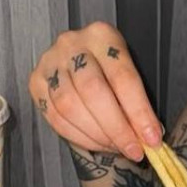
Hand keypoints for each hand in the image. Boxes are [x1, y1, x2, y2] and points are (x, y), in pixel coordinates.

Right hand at [28, 23, 160, 160]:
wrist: (79, 57)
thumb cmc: (110, 68)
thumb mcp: (128, 72)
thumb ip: (137, 101)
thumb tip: (148, 138)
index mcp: (102, 36)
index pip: (123, 78)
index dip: (139, 112)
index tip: (151, 138)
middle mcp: (71, 44)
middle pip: (93, 92)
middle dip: (116, 128)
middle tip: (133, 150)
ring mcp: (49, 63)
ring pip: (70, 107)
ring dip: (96, 136)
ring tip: (115, 147)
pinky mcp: (35, 82)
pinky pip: (55, 117)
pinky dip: (78, 137)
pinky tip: (96, 143)